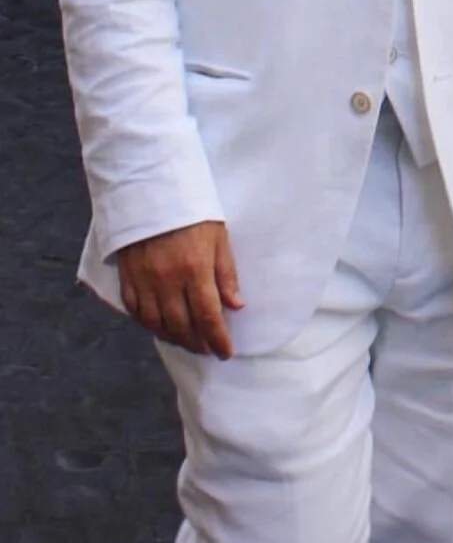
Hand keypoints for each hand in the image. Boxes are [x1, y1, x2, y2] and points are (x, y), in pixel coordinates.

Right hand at [117, 221, 243, 358]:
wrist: (151, 190)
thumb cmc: (191, 212)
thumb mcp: (218, 237)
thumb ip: (226, 273)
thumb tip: (236, 305)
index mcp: (195, 269)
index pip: (208, 316)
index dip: (218, 339)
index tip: (225, 352)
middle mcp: (167, 281)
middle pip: (181, 325)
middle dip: (196, 342)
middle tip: (207, 348)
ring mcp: (144, 281)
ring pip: (156, 323)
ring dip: (173, 337)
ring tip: (186, 341)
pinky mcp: (127, 277)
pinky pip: (135, 311)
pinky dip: (148, 324)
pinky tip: (159, 327)